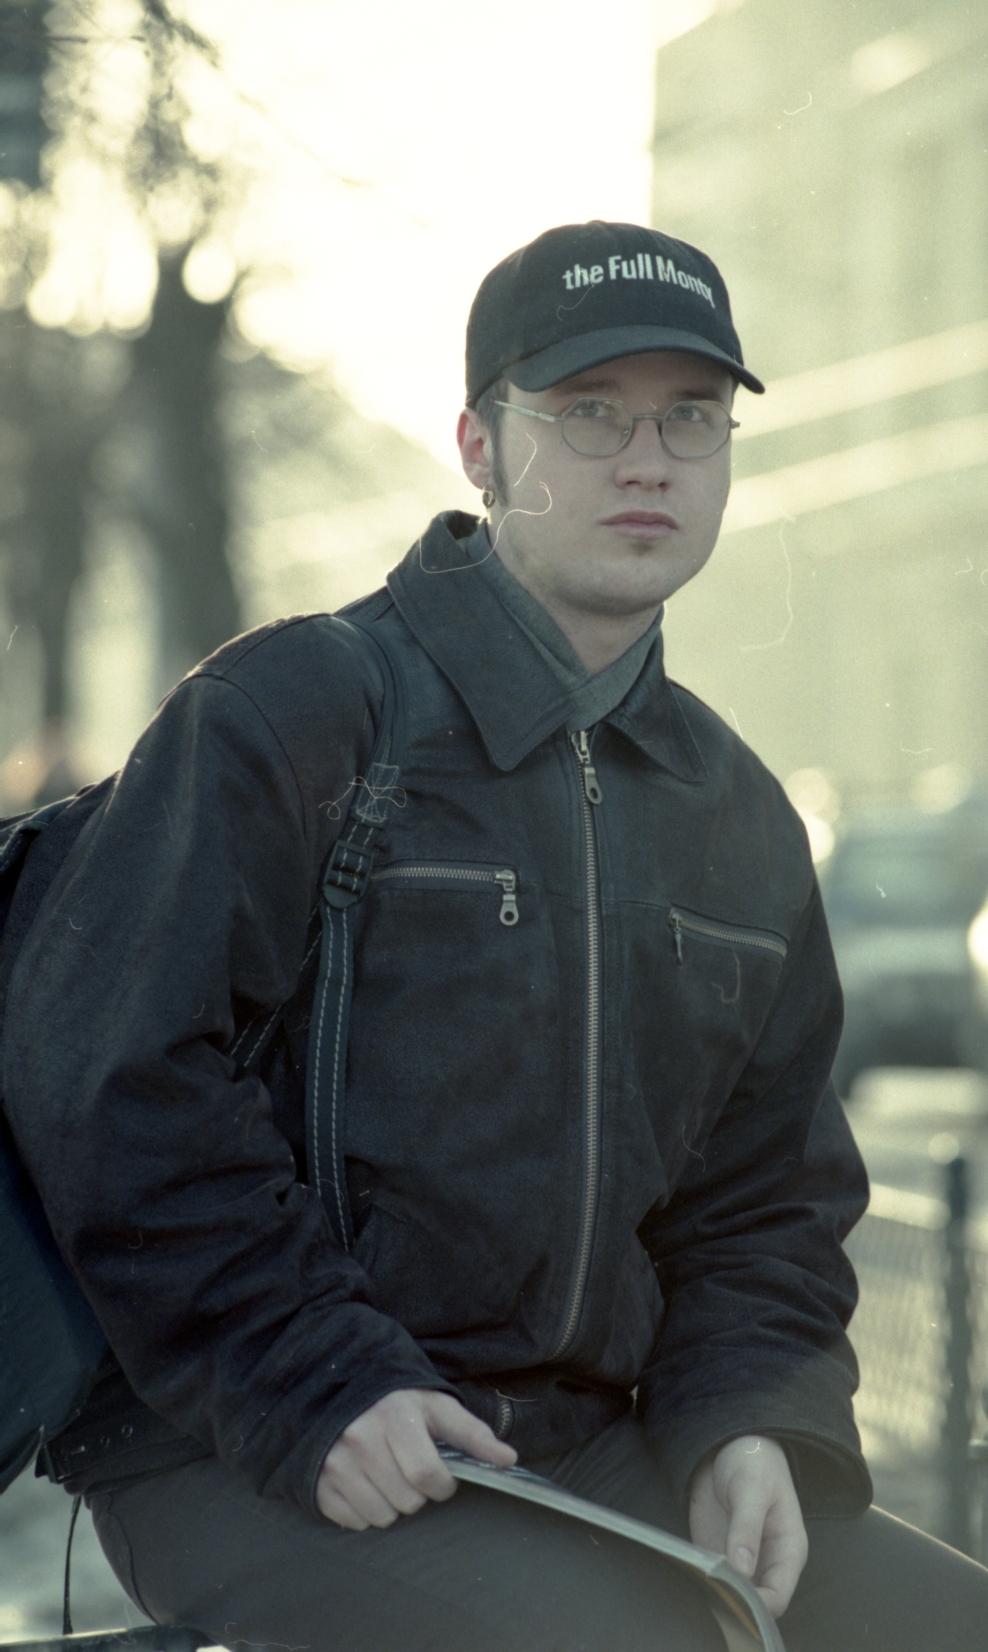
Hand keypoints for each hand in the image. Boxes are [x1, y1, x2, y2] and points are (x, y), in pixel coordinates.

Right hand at [316, 1387, 516, 1529]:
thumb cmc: (397, 1401)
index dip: (442, 1485)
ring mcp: (335, 1462)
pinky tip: (365, 1484)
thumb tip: (509, 1459)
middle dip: (417, 1494)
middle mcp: (360, 1439)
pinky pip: (353, 1522)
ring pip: (380, 1517)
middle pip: (406, 1502)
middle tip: (409, 1470)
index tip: (441, 1476)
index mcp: (394, 1417)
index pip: (427, 1477)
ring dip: (392, 1505)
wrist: (341, 1387)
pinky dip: (364, 1512)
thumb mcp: (436, 1407)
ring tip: (388, 1476)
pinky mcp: (318, 1482)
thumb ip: (473, 1433)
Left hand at [688, 1435, 807, 1618]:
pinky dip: (701, 1581)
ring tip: (697, 1583)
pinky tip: (688, 1574)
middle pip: (755, 1603)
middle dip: (734, 1604)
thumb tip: (741, 1569)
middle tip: (709, 1590)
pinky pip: (712, 1578)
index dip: (757, 1606)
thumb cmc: (753, 1462)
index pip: (777, 1597)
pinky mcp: (718, 1552)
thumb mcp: (753, 1489)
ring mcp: (742, 1560)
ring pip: (732, 1595)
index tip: (730, 1598)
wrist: (729, 1443)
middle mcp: (767, 1562)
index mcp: (788, 1551)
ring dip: (715, 1594)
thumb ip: (747, 1528)